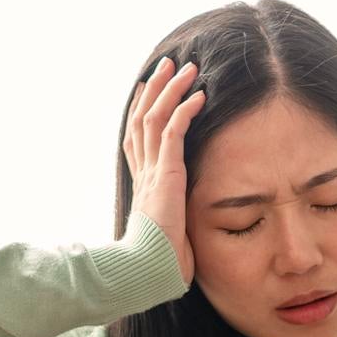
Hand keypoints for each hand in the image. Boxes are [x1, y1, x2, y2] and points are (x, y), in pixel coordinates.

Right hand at [123, 55, 205, 286]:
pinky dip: (184, 111)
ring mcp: (152, 172)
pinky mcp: (165, 174)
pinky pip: (173, 132)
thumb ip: (177, 222)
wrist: (147, 271)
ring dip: (171, 90)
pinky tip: (198, 96)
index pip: (138, 138)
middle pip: (143, 119)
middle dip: (155, 90)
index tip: (149, 90)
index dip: (142, 111)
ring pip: (156, 118)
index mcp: (143, 185)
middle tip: (167, 65)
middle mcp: (143, 173)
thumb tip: (186, 233)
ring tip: (186, 68)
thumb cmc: (159, 263)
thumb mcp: (171, 234)